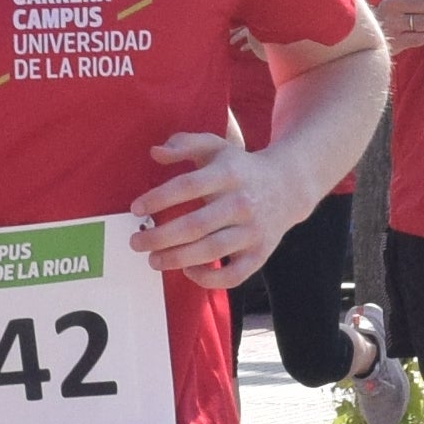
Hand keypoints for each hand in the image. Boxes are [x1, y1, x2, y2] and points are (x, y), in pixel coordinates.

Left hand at [135, 123, 291, 285]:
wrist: (288, 187)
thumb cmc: (240, 168)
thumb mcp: (215, 148)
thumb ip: (184, 144)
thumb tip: (155, 153)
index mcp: (228, 174)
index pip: (188, 186)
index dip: (158, 198)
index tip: (135, 209)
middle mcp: (242, 203)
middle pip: (195, 225)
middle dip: (160, 237)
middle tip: (137, 243)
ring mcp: (253, 231)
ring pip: (211, 251)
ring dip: (177, 259)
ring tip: (154, 260)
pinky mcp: (260, 254)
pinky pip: (234, 275)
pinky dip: (209, 278)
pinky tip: (188, 271)